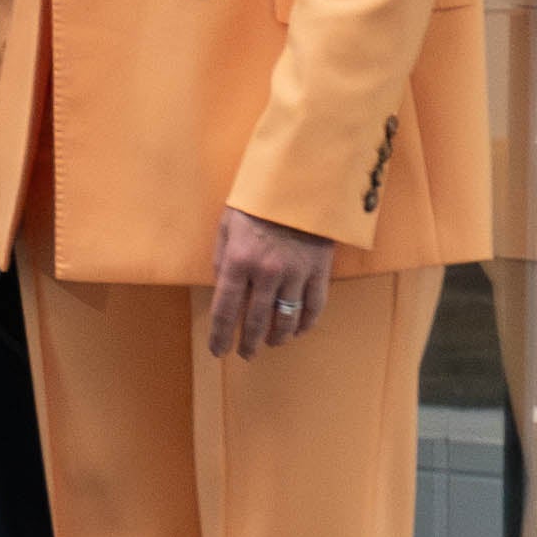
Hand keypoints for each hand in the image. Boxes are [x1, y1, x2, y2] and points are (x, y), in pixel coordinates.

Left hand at [209, 205, 337, 358]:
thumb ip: (222, 260)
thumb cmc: (256, 203)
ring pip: (287, 319)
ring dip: (278, 337)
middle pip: (256, 321)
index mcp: (238, 261)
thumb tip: (222, 290)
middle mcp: (266, 273)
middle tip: (245, 354)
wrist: (297, 182)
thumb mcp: (226, 227)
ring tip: (271, 344)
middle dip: (248, 343)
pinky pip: (314, 306)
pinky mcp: (318, 270)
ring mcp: (296, 273)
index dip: (220, 335)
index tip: (218, 350)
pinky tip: (297, 331)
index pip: (225, 311)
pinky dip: (306, 324)